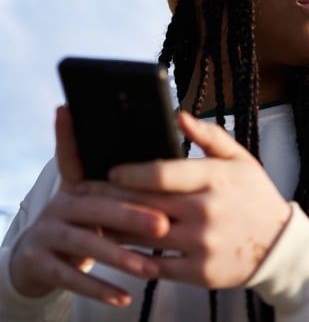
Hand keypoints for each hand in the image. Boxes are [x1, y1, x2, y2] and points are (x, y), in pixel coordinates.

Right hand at [8, 107, 169, 306]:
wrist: (38, 261)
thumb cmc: (86, 224)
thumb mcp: (99, 201)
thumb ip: (126, 185)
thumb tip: (166, 165)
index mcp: (79, 184)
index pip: (78, 159)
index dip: (70, 136)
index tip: (70, 114)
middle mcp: (61, 204)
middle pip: (96, 206)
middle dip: (131, 215)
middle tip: (163, 225)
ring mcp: (47, 233)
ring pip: (85, 243)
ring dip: (120, 258)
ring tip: (150, 268)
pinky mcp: (39, 263)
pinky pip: (70, 277)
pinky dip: (99, 289)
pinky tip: (124, 297)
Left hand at [103, 112, 292, 288]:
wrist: (279, 246)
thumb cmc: (255, 196)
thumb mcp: (241, 160)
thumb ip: (210, 136)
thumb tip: (178, 115)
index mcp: (217, 178)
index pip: (162, 174)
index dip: (129, 173)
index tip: (109, 171)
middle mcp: (207, 210)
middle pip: (146, 204)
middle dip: (110, 198)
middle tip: (84, 194)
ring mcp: (203, 244)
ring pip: (145, 237)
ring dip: (115, 229)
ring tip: (93, 220)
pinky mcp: (200, 272)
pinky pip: (156, 266)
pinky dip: (133, 259)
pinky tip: (118, 252)